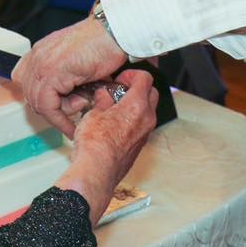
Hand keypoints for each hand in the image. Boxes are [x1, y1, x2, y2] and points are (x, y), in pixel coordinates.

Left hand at [15, 16, 128, 136]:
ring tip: (83, 101)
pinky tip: (73, 123)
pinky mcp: (52, 74)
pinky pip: (48, 107)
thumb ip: (64, 73)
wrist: (114, 32)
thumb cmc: (103, 42)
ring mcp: (42, 64)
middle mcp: (37, 56)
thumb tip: (66, 96)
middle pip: (30, 95)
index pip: (23, 81)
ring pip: (39, 103)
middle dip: (52, 108)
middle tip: (76, 105)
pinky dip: (61, 120)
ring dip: (61, 113)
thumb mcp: (76, 57)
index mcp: (41, 51)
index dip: (38, 98)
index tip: (54, 109)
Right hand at [57, 69, 158, 225]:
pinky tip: (114, 124)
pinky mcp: (140, 145)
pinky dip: (133, 119)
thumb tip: (104, 95)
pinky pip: (142, 126)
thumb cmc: (94, 144)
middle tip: (119, 91)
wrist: (97, 172)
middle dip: (137, 88)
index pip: (145, 78)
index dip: (131, 74)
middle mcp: (146, 119)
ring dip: (135, 105)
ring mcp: (145, 133)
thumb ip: (103, 100)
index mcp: (137, 105)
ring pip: (148, 111)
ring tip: (114, 108)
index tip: (120, 79)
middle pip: (152, 93)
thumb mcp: (94, 113)